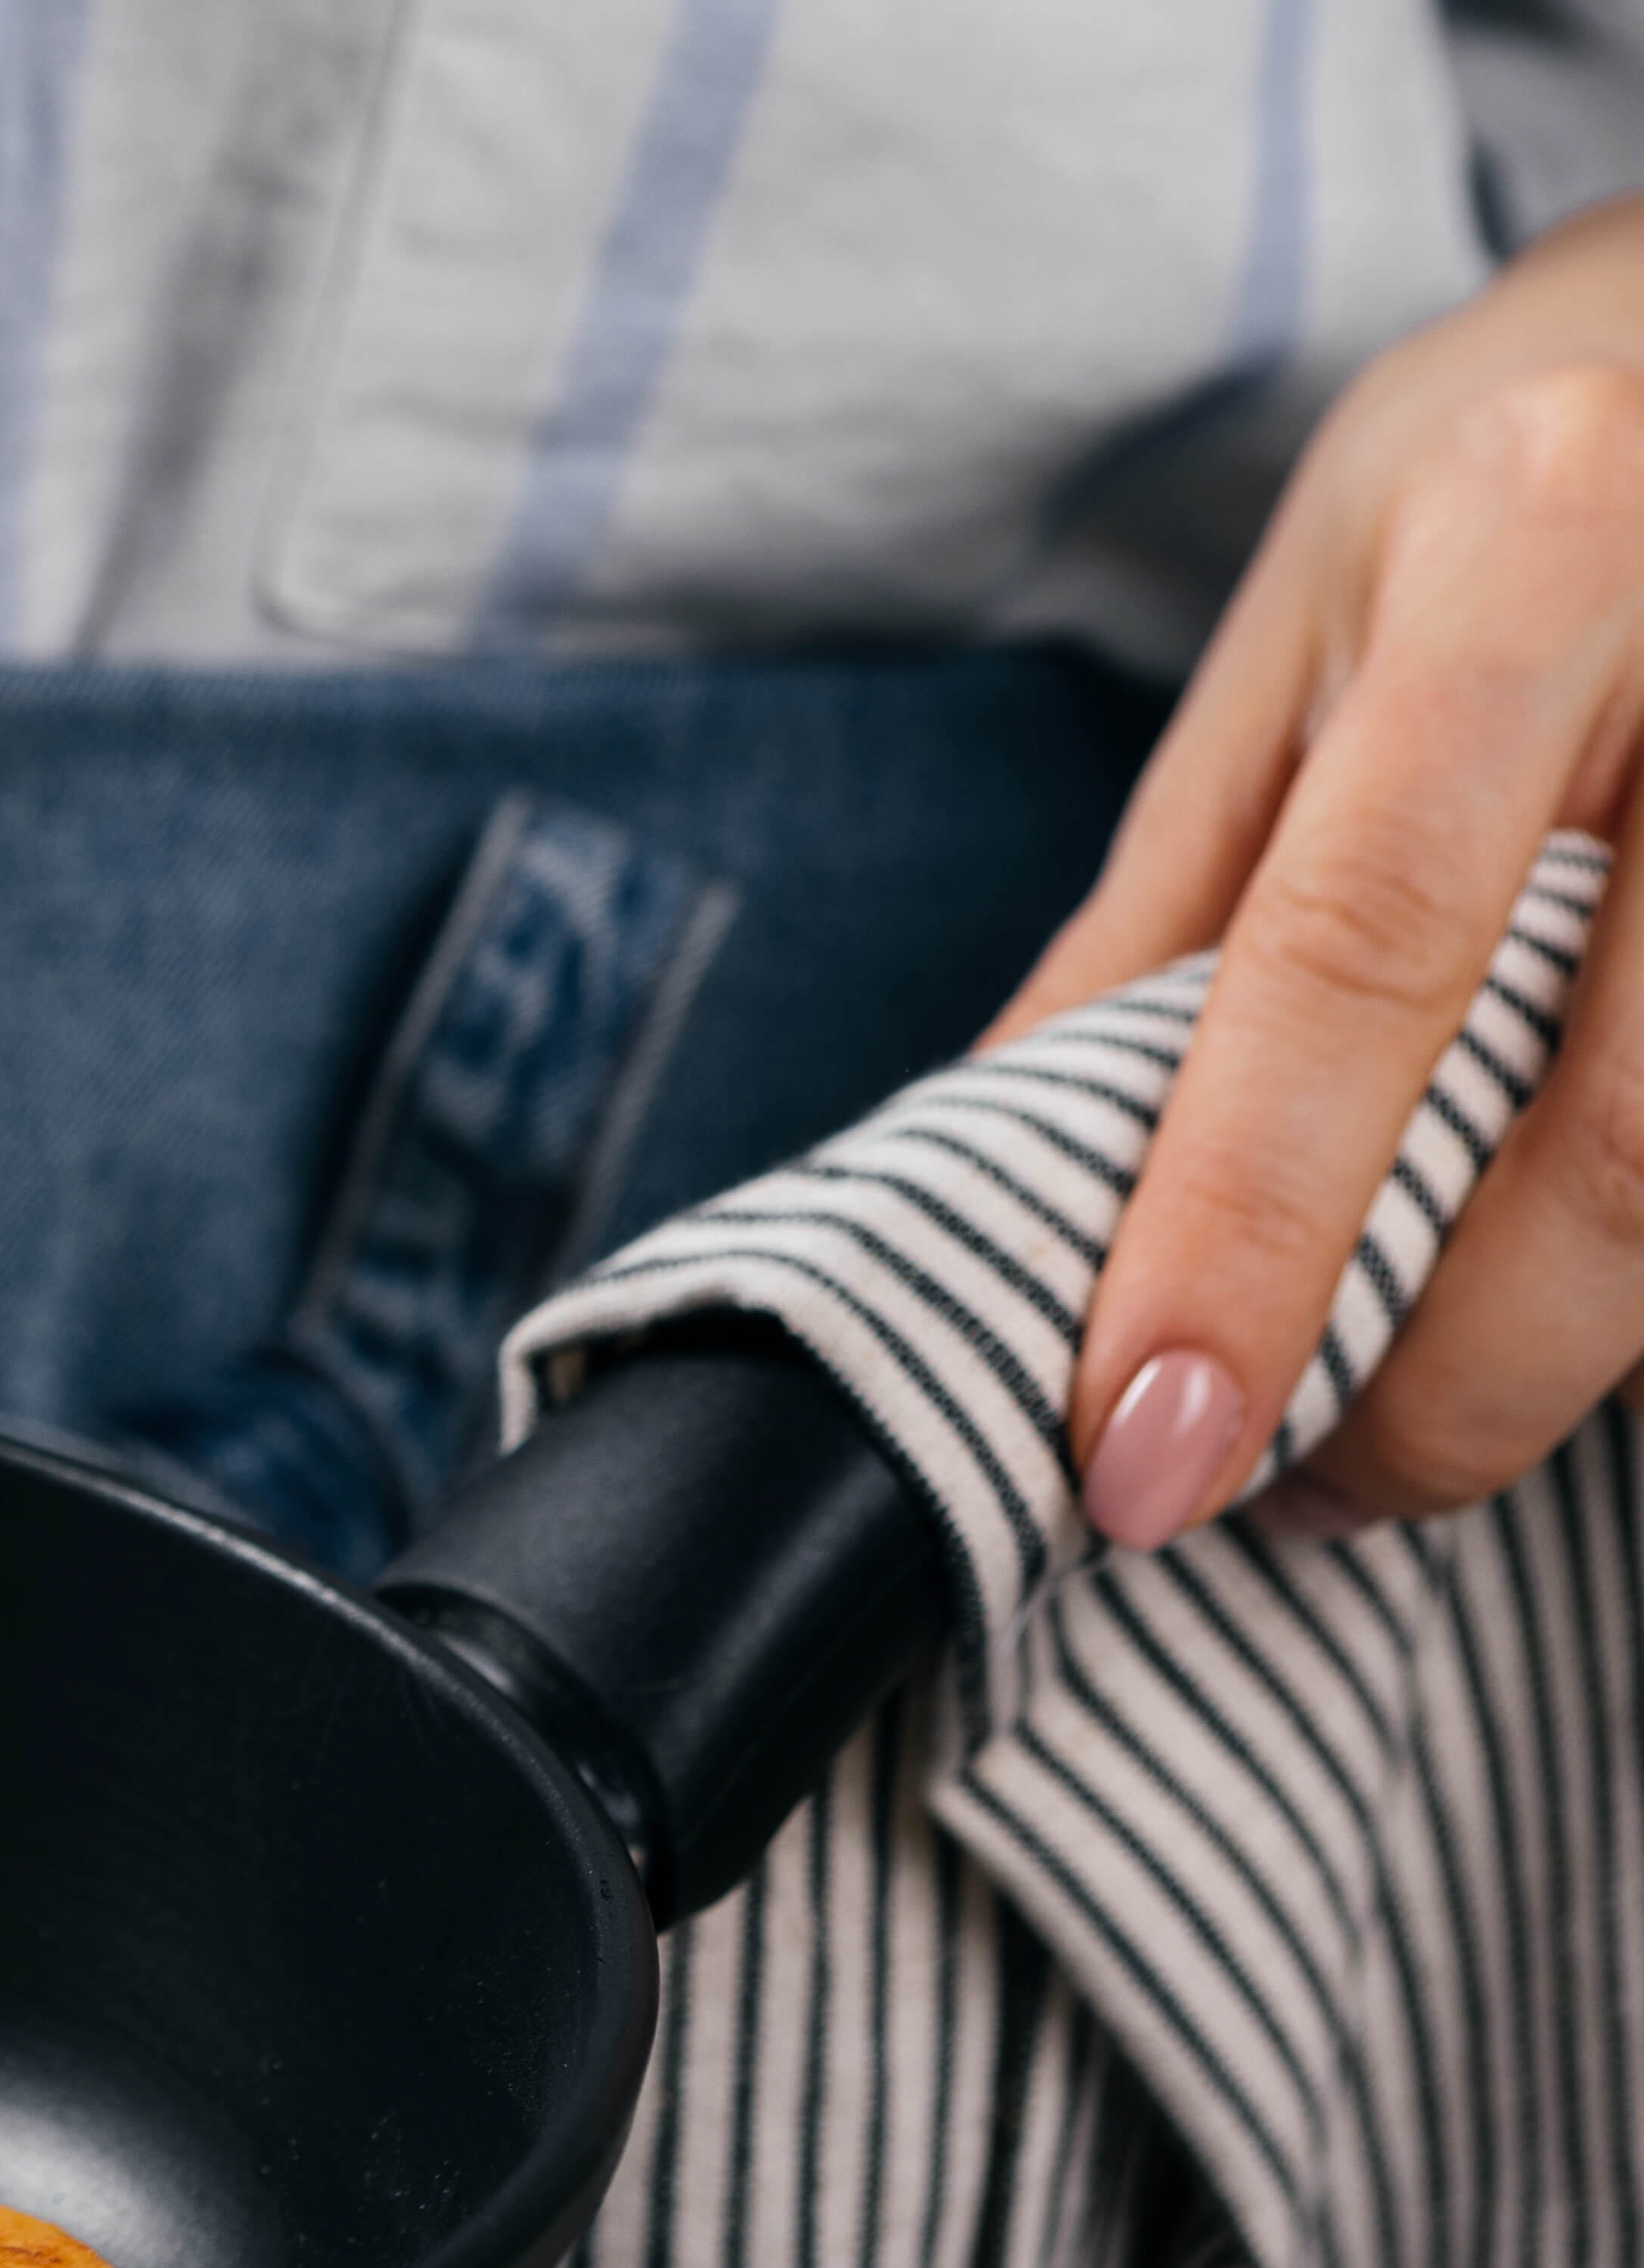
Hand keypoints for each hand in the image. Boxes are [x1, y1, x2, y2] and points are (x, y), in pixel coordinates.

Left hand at [1016, 195, 1643, 1549]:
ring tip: (1407, 1426)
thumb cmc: (1521, 465)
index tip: (1144, 1450)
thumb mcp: (1306, 628)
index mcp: (1535, 552)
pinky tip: (1566, 1309)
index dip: (1243, 1233)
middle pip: (1618, 1142)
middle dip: (1440, 1379)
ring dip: (1563, 1361)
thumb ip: (1171, 909)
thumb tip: (998, 1173)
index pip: (1355, 957)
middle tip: (1296, 1489)